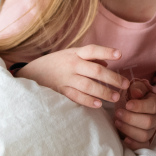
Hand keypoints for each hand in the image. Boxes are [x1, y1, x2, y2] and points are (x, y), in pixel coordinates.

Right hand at [15, 45, 130, 108]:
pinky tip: (98, 105)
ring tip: (116, 97)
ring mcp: (65, 78)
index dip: (106, 52)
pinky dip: (87, 101)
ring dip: (103, 91)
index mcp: (74, 53)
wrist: (31, 73)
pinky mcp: (60, 91)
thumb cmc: (56, 63)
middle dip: (112, 78)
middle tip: (125, 84)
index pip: (92, 50)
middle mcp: (71, 65)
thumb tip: (107, 63)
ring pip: (88, 86)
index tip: (120, 55)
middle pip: (95, 71)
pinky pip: (76, 97)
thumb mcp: (71, 55)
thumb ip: (89, 58)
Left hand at [114, 78, 155, 149]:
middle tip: (118, 113)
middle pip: (148, 122)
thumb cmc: (133, 96)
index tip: (127, 105)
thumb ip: (136, 88)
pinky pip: (142, 146)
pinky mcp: (146, 140)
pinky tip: (124, 138)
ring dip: (128, 130)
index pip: (153, 106)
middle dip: (130, 118)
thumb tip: (136, 93)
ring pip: (144, 135)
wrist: (132, 106)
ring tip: (117, 122)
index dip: (140, 106)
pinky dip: (133, 144)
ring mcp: (152, 130)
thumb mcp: (135, 88)